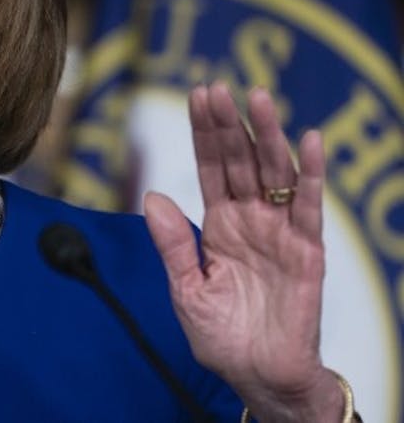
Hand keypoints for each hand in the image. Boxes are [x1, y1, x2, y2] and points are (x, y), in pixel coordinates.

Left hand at [144, 82, 341, 419]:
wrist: (259, 376)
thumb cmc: (223, 336)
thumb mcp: (186, 290)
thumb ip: (172, 245)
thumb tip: (152, 196)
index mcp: (219, 225)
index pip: (211, 168)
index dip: (205, 133)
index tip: (198, 95)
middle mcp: (250, 220)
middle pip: (240, 161)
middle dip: (228, 124)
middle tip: (218, 87)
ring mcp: (279, 232)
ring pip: (274, 173)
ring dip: (267, 135)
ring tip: (259, 98)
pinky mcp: (307, 251)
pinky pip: (309, 207)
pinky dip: (310, 173)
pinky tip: (309, 139)